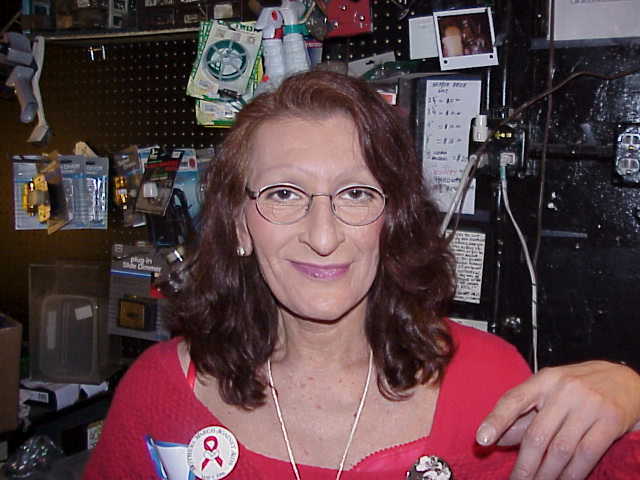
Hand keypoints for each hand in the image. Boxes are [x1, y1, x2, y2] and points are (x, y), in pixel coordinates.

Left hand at [476, 361, 639, 478]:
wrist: (626, 381)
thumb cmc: (582, 387)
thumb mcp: (551, 391)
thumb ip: (526, 413)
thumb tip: (498, 438)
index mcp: (544, 380)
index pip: (513, 399)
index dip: (496, 420)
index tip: (481, 440)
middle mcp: (564, 390)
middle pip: (537, 434)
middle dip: (524, 464)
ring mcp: (588, 404)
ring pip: (560, 449)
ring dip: (546, 474)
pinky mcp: (609, 420)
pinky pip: (586, 454)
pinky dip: (572, 474)